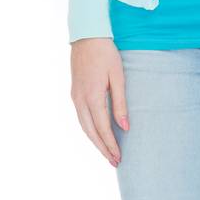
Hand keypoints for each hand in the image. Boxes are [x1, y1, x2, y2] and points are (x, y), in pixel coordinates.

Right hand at [70, 37, 126, 165]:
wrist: (87, 37)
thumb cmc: (106, 54)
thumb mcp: (118, 76)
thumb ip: (120, 102)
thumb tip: (124, 126)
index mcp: (92, 97)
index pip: (102, 128)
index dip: (110, 144)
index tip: (118, 157)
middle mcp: (80, 101)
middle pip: (90, 132)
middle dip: (102, 149)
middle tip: (114, 162)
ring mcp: (74, 98)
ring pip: (83, 127)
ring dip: (95, 141)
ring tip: (107, 153)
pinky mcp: (74, 94)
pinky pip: (81, 118)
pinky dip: (89, 130)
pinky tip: (97, 135)